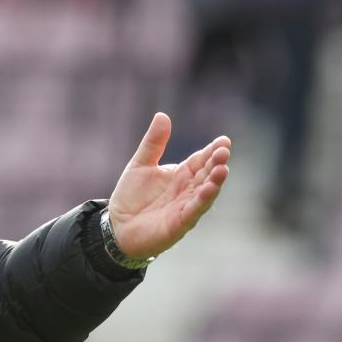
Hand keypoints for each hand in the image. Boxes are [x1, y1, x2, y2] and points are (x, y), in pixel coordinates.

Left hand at [107, 113, 231, 259]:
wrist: (117, 226)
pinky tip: (207, 190)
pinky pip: (194, 211)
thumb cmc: (131, 197)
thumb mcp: (140, 164)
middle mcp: (188, 190)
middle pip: (207, 174)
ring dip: (215, 182)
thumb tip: (162, 115)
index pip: (201, 160)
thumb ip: (153, 143)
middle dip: (217, 163)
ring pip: (206, 193)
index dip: (212, 151)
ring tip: (223, 169)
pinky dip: (202, 201)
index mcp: (181, 174)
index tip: (224, 141)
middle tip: (224, 151)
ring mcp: (186, 207)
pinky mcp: (179, 223)